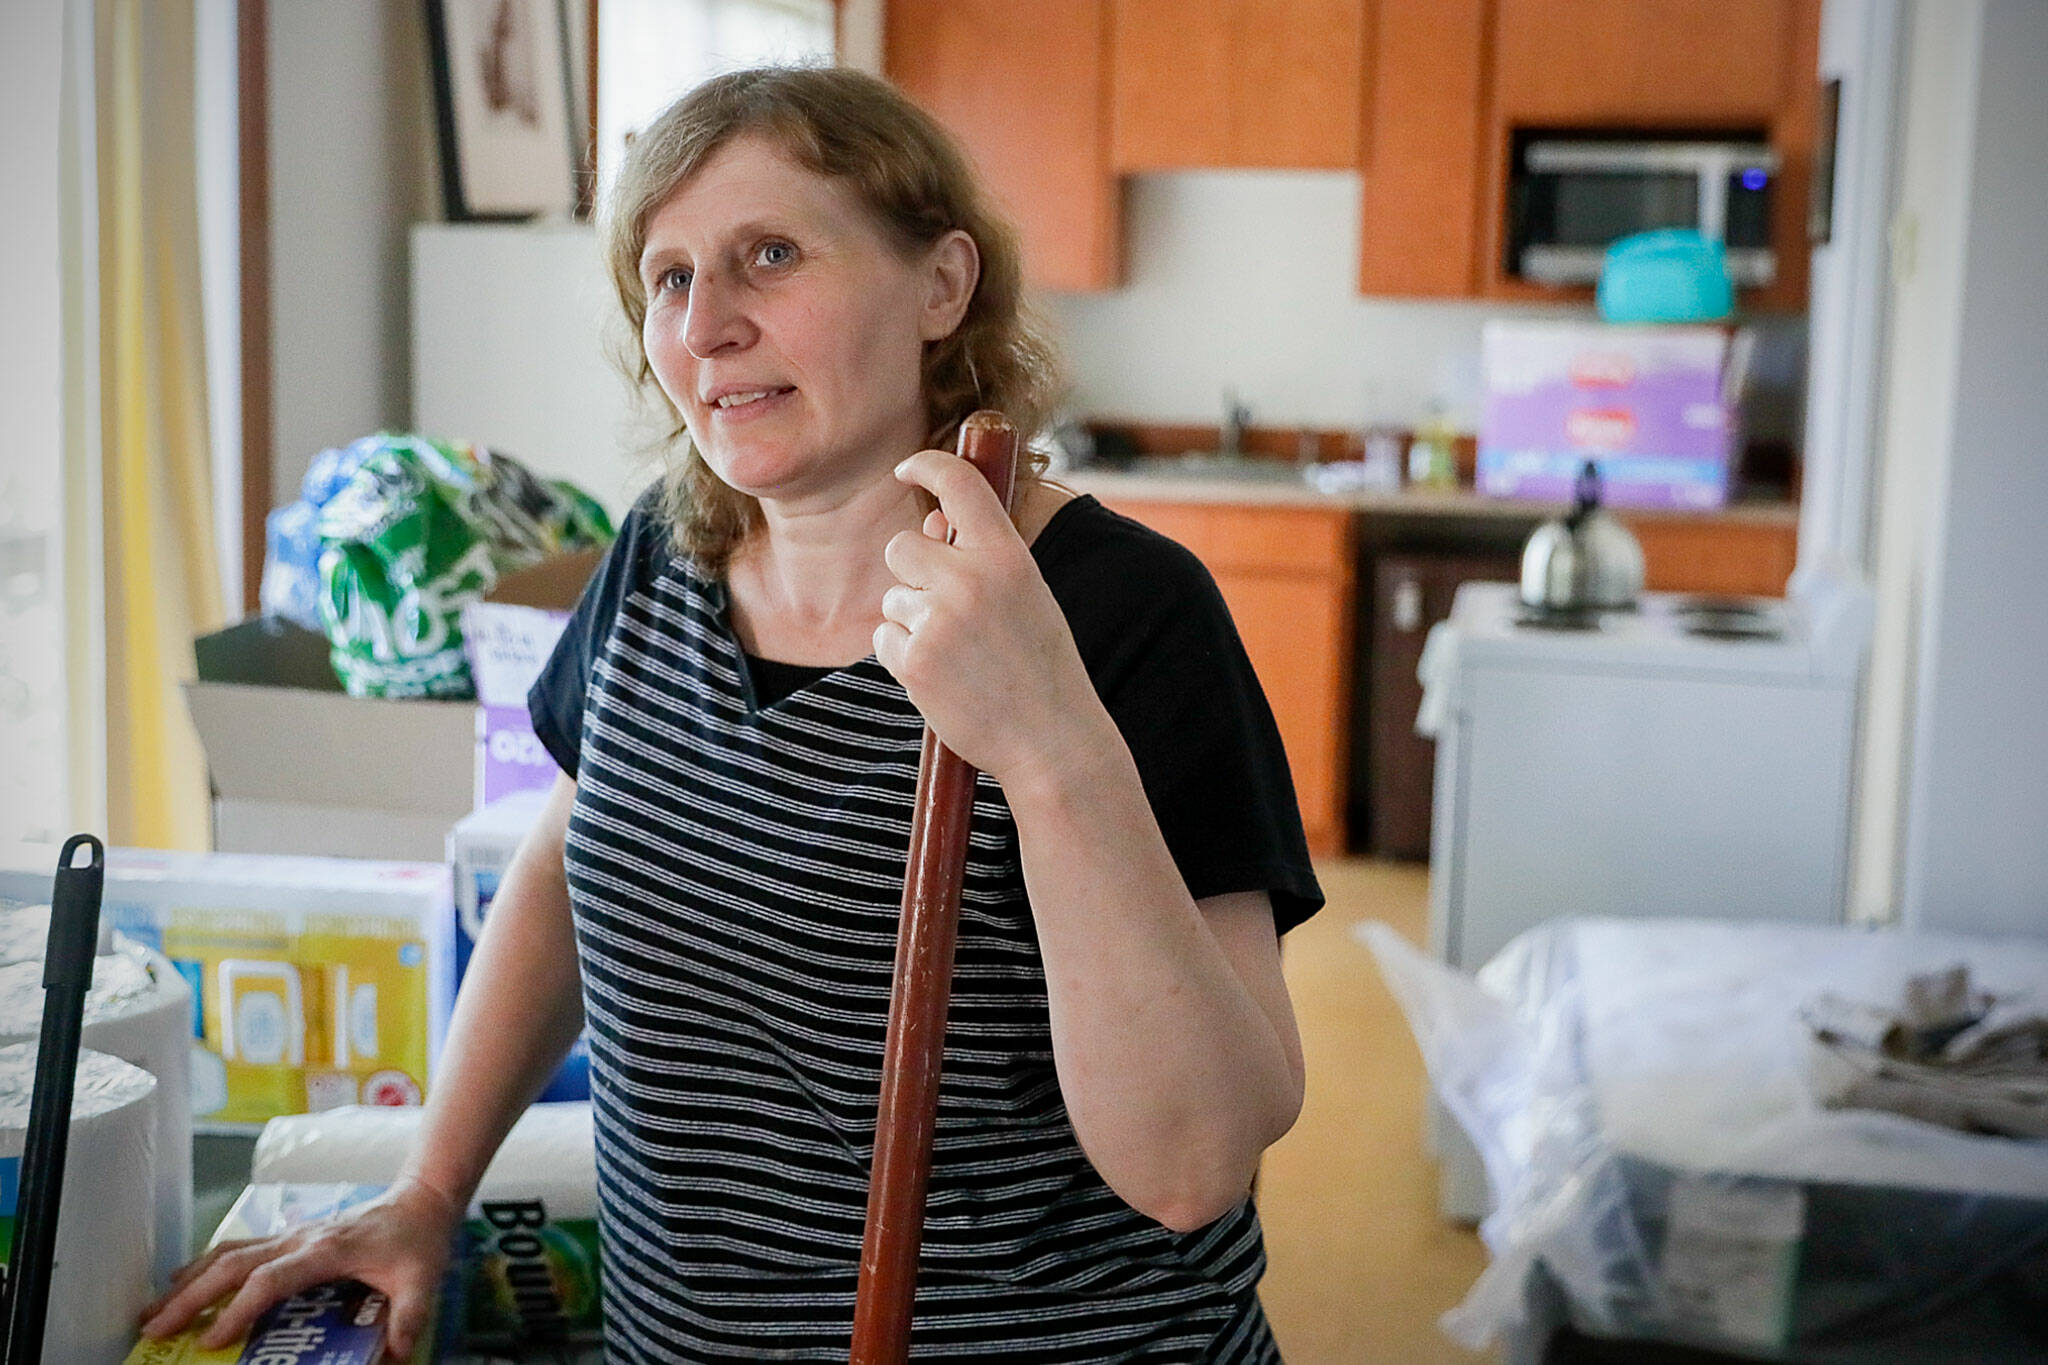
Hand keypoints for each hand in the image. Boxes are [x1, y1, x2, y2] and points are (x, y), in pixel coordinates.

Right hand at [138, 1176, 460, 1358]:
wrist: (421, 1199)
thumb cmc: (418, 1239)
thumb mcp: (422, 1280)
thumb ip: (407, 1317)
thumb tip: (392, 1355)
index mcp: (326, 1251)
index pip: (269, 1281)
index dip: (238, 1310)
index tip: (210, 1341)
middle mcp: (300, 1239)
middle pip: (232, 1263)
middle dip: (189, 1297)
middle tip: (154, 1329)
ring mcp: (292, 1235)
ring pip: (227, 1252)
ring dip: (188, 1281)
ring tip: (153, 1311)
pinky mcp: (290, 1237)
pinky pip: (238, 1248)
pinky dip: (205, 1266)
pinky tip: (182, 1282)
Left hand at [875, 452, 1110, 788]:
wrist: (1051, 740)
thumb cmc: (1041, 668)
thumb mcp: (1025, 598)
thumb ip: (981, 558)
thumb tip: (928, 524)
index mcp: (1008, 557)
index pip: (961, 484)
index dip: (928, 465)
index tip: (908, 468)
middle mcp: (971, 580)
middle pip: (903, 547)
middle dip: (911, 573)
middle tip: (943, 609)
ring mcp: (939, 620)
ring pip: (894, 599)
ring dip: (913, 622)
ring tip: (960, 657)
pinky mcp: (915, 660)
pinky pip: (885, 639)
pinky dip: (905, 657)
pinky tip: (944, 678)